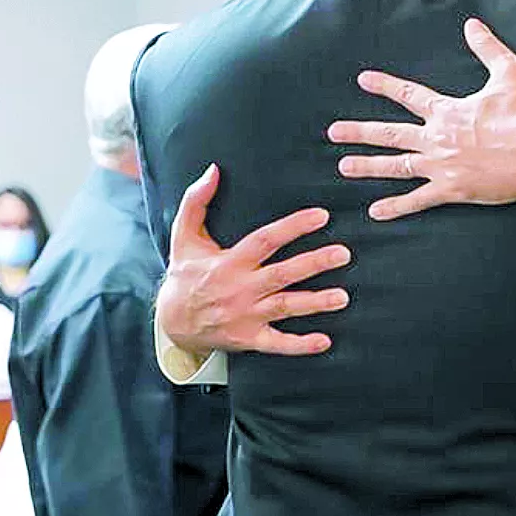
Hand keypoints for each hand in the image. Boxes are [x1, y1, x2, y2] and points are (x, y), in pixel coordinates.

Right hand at [156, 164, 349, 355]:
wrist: (172, 322)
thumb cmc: (186, 273)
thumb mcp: (183, 236)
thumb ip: (196, 201)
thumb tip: (213, 170)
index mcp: (229, 262)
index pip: (265, 240)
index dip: (293, 227)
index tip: (322, 216)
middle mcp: (239, 288)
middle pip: (281, 274)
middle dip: (314, 264)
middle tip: (343, 253)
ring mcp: (245, 316)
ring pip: (284, 308)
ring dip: (315, 303)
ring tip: (343, 297)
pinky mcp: (249, 339)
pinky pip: (277, 344)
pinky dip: (300, 345)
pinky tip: (325, 341)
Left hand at [328, 19, 515, 220]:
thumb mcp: (509, 72)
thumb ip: (487, 48)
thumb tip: (472, 25)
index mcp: (448, 111)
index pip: (408, 95)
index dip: (384, 86)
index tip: (363, 80)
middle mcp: (438, 138)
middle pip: (391, 133)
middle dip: (360, 132)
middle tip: (334, 132)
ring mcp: (442, 165)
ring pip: (397, 166)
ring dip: (368, 166)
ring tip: (343, 167)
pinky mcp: (454, 189)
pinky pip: (419, 200)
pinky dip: (397, 207)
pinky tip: (376, 212)